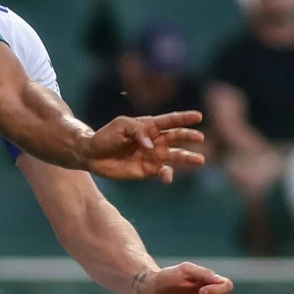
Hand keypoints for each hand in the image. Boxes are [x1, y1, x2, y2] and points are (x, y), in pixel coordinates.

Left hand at [83, 111, 205, 181]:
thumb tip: (152, 145)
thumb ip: (138, 131)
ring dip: (187, 158)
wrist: (92, 155)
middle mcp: (154, 140)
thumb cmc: (106, 136)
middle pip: (176, 137)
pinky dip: (167, 174)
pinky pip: (163, 172)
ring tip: (200, 160)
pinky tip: (168, 177)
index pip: (169, 121)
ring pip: (175, 156)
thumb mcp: (121, 126)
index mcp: (148, 126)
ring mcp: (153, 155)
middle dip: (188, 137)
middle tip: (200, 138)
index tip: (199, 116)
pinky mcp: (148, 170)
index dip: (184, 118)